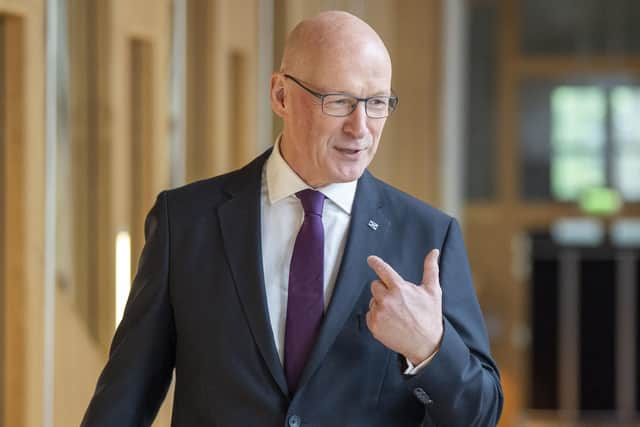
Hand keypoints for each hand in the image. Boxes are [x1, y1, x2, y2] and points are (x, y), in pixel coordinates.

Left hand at [365, 250, 442, 364]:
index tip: (371, 259)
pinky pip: (370, 314)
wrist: (425, 344)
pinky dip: (378, 317)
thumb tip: (434, 252)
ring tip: (397, 314)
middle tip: (398, 300)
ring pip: (373, 300)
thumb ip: (431, 269)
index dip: (376, 263)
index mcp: (400, 288)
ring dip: (381, 304)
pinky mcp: (374, 325)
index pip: (383, 270)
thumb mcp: (433, 291)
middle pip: (375, 285)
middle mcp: (387, 299)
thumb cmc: (430, 317)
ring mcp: (379, 313)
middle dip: (384, 290)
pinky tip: (391, 322)